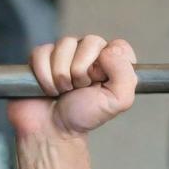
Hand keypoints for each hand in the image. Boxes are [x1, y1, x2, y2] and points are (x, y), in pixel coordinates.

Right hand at [6, 35, 137, 138]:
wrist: (52, 128)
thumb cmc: (85, 115)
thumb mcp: (117, 101)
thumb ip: (125, 76)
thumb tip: (110, 51)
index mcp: (113, 62)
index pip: (118, 46)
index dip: (108, 63)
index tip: (100, 81)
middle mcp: (92, 53)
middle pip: (91, 41)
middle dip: (82, 70)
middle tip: (80, 88)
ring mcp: (67, 52)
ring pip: (65, 44)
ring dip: (62, 74)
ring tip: (64, 89)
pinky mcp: (43, 55)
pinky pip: (42, 52)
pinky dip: (44, 75)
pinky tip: (49, 87)